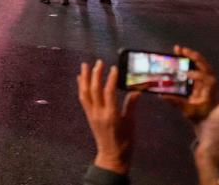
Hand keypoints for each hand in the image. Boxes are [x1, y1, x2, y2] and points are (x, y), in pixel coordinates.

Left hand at [77, 60, 141, 174]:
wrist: (112, 157)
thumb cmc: (125, 142)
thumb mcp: (131, 124)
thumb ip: (131, 106)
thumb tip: (137, 90)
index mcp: (111, 115)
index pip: (109, 92)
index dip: (111, 79)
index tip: (114, 68)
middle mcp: (99, 113)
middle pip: (95, 89)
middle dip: (96, 74)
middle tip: (99, 62)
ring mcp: (92, 114)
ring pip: (85, 92)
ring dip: (85, 78)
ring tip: (85, 65)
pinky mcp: (88, 116)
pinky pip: (83, 98)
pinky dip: (81, 87)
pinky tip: (81, 78)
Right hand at [160, 45, 218, 122]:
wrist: (208, 119)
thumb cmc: (200, 115)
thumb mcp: (188, 110)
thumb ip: (176, 102)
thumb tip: (162, 95)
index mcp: (210, 89)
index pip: (206, 78)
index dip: (197, 75)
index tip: (186, 74)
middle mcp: (211, 81)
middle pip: (204, 65)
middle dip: (192, 56)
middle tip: (180, 50)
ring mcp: (207, 78)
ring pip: (201, 63)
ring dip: (190, 55)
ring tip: (178, 49)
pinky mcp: (202, 79)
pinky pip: (196, 66)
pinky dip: (189, 60)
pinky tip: (180, 55)